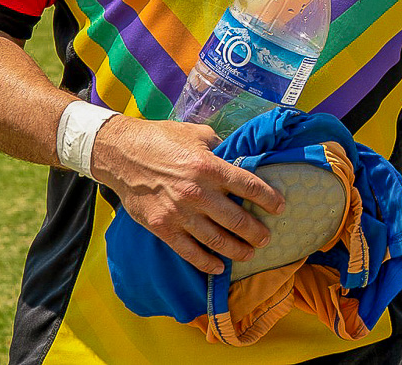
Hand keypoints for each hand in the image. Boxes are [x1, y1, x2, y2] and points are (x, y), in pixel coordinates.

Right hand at [90, 116, 285, 274]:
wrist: (120, 154)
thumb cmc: (162, 139)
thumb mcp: (197, 134)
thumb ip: (221, 147)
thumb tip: (240, 157)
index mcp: (210, 167)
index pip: (250, 187)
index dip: (269, 199)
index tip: (280, 208)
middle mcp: (198, 193)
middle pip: (237, 219)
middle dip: (256, 232)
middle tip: (267, 238)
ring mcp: (179, 213)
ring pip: (216, 240)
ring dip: (237, 250)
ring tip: (250, 254)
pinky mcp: (162, 227)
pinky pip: (188, 251)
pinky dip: (206, 263)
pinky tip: (219, 267)